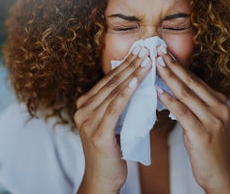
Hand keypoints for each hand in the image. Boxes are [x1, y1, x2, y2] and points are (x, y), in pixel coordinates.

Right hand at [74, 46, 151, 193]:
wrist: (102, 178)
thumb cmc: (110, 151)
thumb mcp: (112, 123)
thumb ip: (116, 105)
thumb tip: (135, 84)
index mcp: (84, 106)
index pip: (108, 80)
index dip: (124, 65)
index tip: (139, 51)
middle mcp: (82, 110)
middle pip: (110, 83)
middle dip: (130, 64)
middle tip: (145, 50)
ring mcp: (88, 121)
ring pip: (114, 92)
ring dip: (132, 74)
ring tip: (146, 61)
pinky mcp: (98, 132)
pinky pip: (115, 107)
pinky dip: (126, 93)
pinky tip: (137, 81)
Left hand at [155, 48, 229, 192]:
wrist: (220, 175)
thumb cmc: (207, 148)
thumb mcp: (203, 121)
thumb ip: (192, 104)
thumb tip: (169, 88)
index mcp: (219, 102)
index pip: (195, 79)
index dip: (178, 65)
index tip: (164, 52)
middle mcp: (219, 107)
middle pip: (191, 82)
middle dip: (172, 65)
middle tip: (157, 50)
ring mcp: (213, 120)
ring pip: (186, 93)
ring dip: (169, 77)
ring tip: (155, 64)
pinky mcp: (202, 133)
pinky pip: (183, 112)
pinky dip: (169, 100)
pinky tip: (158, 91)